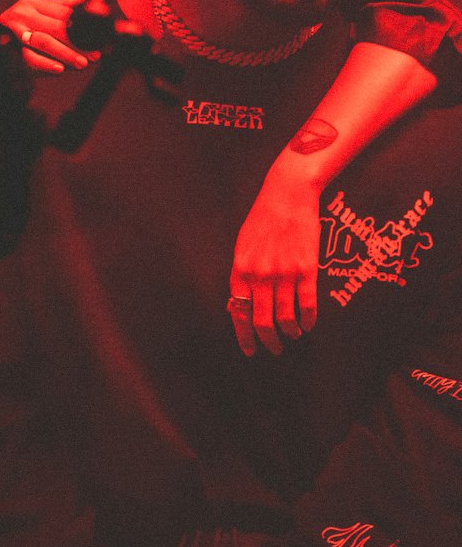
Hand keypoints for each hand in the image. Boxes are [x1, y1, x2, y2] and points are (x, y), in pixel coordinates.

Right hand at [0, 0, 92, 72]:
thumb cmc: (16, 21)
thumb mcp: (36, 8)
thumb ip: (60, 5)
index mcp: (32, 2)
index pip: (62, 12)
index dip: (81, 25)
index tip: (95, 37)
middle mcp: (22, 14)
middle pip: (56, 28)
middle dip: (77, 43)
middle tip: (93, 55)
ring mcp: (14, 32)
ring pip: (44, 42)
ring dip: (65, 54)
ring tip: (81, 63)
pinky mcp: (9, 49)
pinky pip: (29, 58)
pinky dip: (45, 64)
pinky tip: (58, 69)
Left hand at [229, 161, 320, 355]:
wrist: (287, 195)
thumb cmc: (262, 218)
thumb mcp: (242, 246)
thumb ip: (242, 274)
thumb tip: (238, 302)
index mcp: (241, 270)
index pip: (239, 313)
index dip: (244, 336)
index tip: (250, 350)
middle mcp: (260, 276)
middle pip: (262, 322)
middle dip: (268, 342)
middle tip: (275, 350)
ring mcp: (283, 274)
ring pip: (285, 318)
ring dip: (289, 333)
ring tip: (293, 336)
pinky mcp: (306, 270)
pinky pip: (307, 305)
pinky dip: (308, 320)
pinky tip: (308, 325)